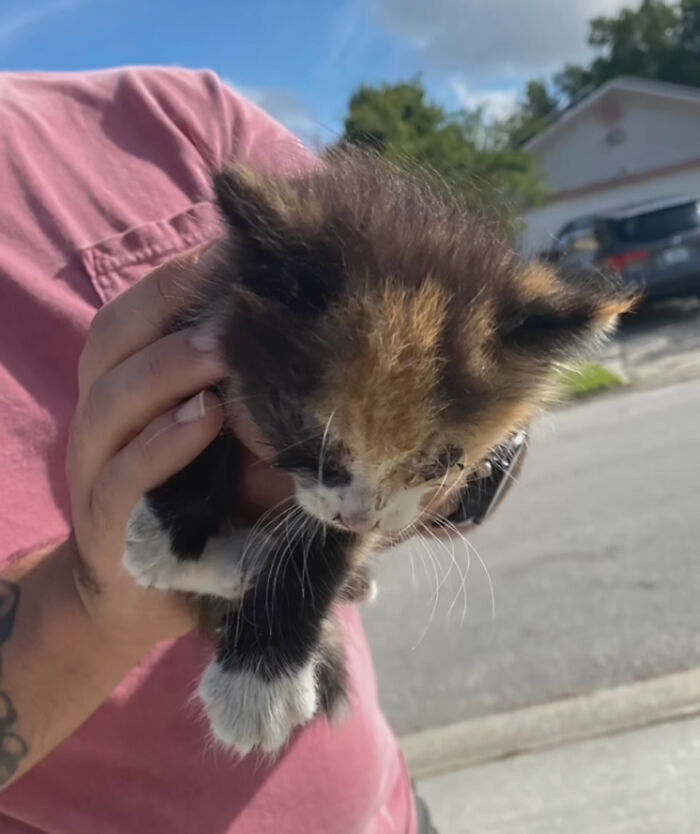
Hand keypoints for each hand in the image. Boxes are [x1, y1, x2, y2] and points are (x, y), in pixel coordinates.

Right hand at [66, 248, 291, 651]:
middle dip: (166, 306)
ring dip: (167, 367)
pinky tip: (205, 418)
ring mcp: (95, 470)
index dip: (176, 279)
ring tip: (221, 348)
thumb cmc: (206, 508)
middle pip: (110, 340)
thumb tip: (321, 345)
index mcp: (128, 387)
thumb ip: (260, 400)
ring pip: (110, 400)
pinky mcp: (105, 523)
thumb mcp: (238, 444)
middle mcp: (102, 418)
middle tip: (231, 289)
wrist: (151, 598)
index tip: (233, 252)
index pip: (136, 315)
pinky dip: (163, 442)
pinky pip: (125, 474)